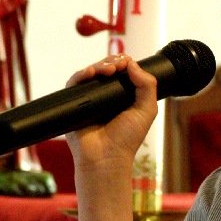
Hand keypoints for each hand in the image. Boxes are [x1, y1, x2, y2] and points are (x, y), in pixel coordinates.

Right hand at [65, 55, 157, 172]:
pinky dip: (81, 74)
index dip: (124, 63)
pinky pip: (74, 83)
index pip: (122, 72)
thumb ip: (147, 85)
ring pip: (90, 73)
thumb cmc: (127, 139)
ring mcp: (89, 99)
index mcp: (122, 96)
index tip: (127, 62)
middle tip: (117, 66)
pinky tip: (90, 73)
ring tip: (108, 69)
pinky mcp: (73, 104)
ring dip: (98, 65)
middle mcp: (105, 96)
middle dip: (112, 62)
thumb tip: (132, 63)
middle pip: (105, 68)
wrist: (106, 157)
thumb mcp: (146, 110)